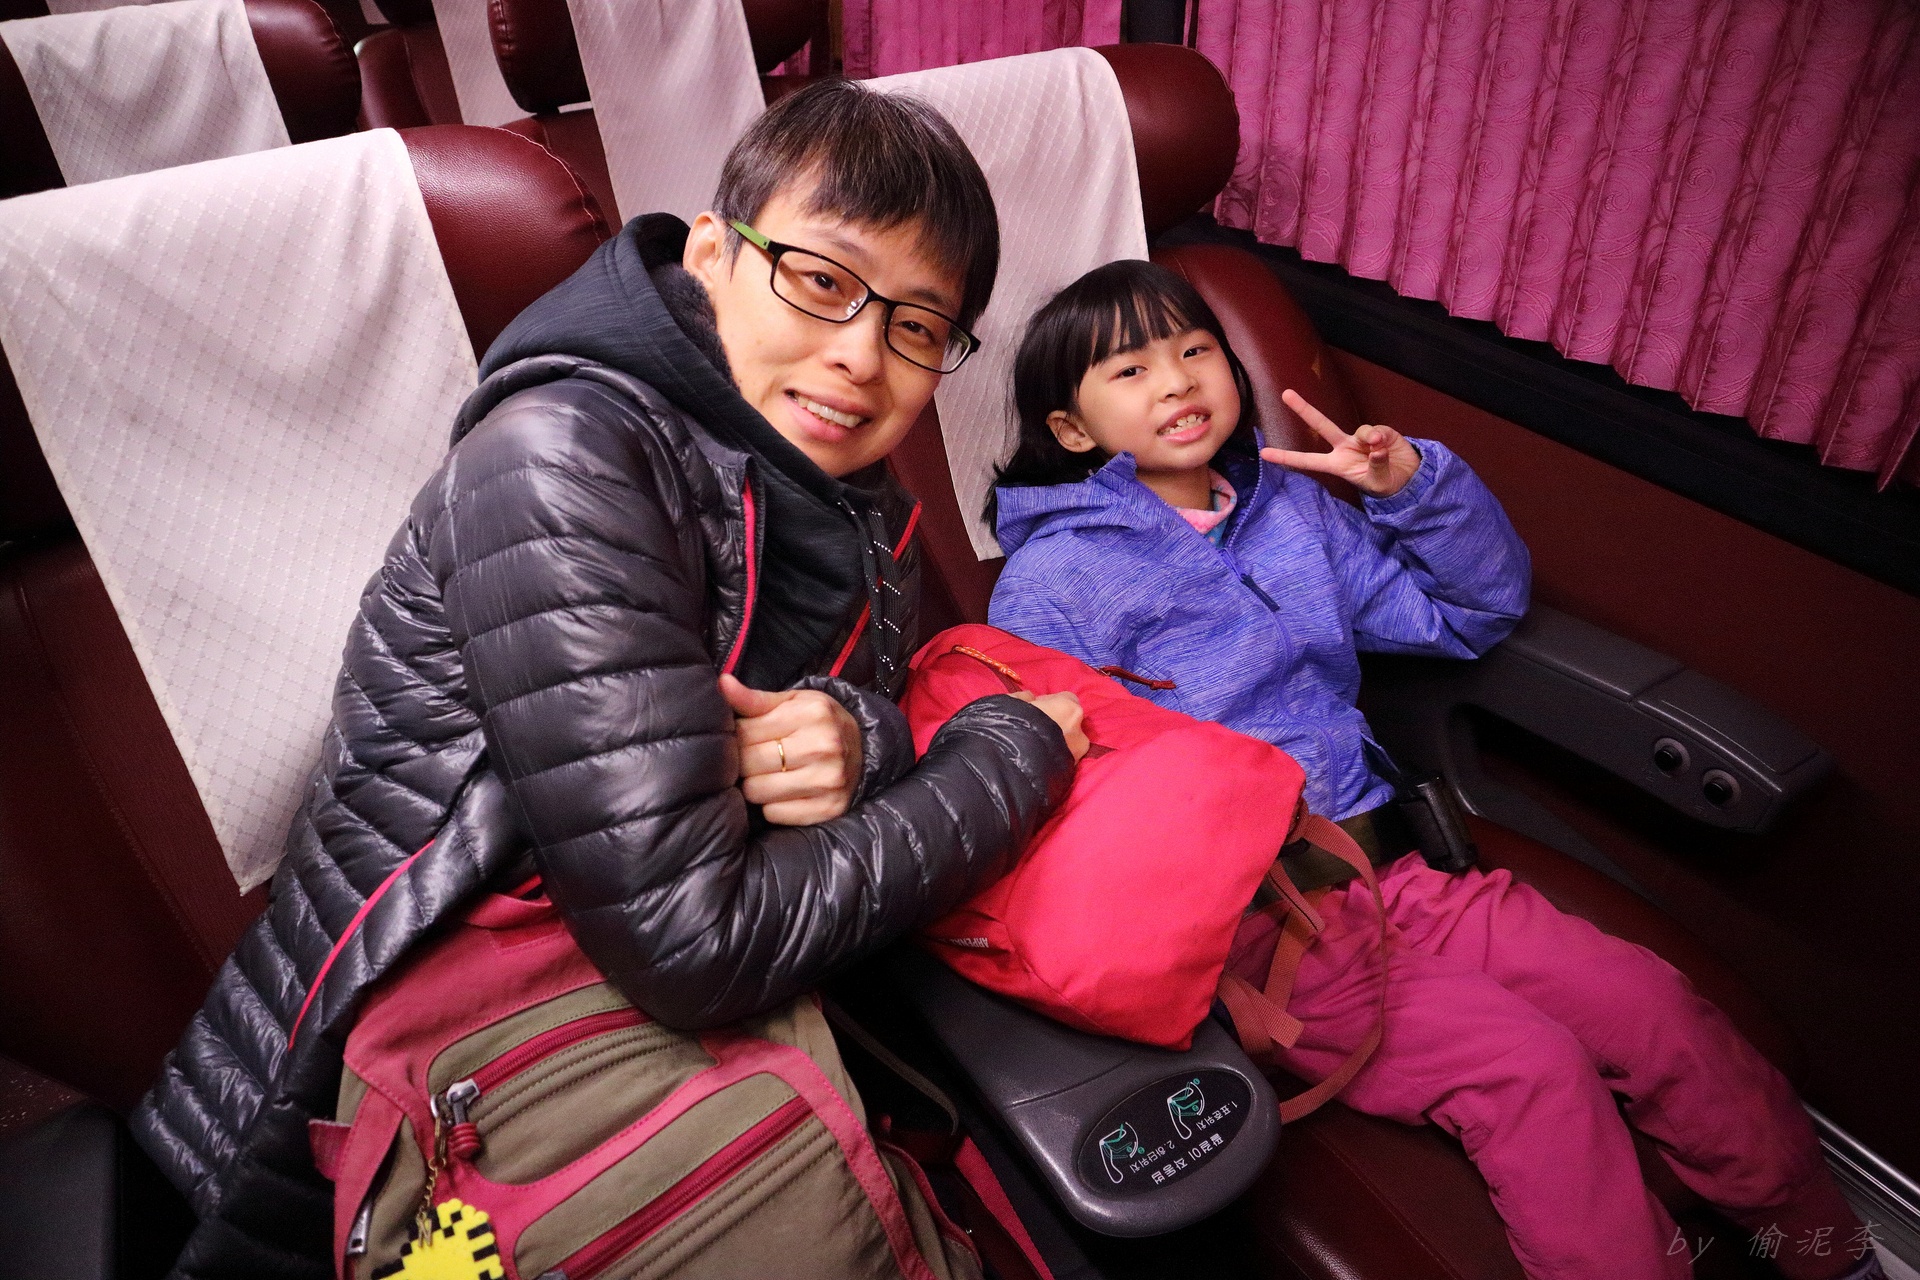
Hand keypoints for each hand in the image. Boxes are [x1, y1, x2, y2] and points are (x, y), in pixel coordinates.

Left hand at [720, 674, 863, 825]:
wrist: (863, 750)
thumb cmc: (818, 722)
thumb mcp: (792, 702)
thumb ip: (754, 698)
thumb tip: (722, 684)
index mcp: (811, 714)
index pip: (745, 732)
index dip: (735, 736)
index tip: (743, 738)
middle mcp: (823, 747)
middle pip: (748, 763)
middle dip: (743, 762)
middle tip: (754, 758)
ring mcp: (828, 781)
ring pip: (756, 791)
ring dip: (755, 785)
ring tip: (768, 774)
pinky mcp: (828, 809)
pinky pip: (774, 814)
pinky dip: (773, 805)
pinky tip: (784, 792)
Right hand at [1009, 689, 1089, 761]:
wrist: (1008, 765)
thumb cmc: (1011, 727)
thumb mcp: (1012, 702)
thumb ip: (1026, 699)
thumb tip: (1031, 699)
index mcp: (1068, 709)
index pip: (1067, 699)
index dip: (1051, 702)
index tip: (1036, 708)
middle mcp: (1079, 731)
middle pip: (1071, 722)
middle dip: (1058, 724)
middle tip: (1036, 728)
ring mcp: (1077, 755)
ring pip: (1070, 743)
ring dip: (1058, 743)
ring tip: (1036, 747)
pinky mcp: (1070, 773)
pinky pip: (1063, 760)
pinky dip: (1054, 758)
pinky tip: (1038, 759)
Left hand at [1261, 389, 1420, 496]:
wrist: (1408, 477)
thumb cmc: (1385, 483)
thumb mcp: (1377, 481)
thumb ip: (1375, 464)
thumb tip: (1375, 444)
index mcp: (1336, 464)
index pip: (1307, 461)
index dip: (1287, 458)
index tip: (1264, 454)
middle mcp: (1344, 447)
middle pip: (1321, 425)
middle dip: (1303, 409)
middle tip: (1285, 393)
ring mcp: (1360, 437)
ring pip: (1361, 431)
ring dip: (1371, 441)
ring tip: (1380, 453)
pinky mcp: (1380, 431)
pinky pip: (1375, 431)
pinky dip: (1381, 439)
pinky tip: (1385, 446)